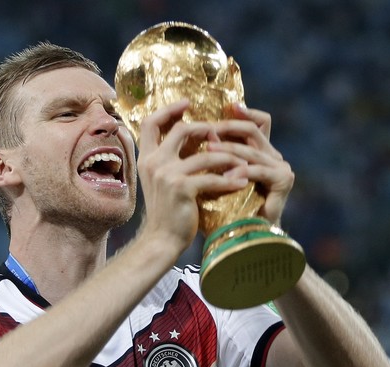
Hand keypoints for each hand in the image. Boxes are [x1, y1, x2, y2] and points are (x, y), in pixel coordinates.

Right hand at [137, 100, 249, 254]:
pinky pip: (212, 177)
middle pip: (181, 129)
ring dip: (227, 157)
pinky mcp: (182, 188)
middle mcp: (154, 163)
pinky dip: (230, 180)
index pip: (151, 122)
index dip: (169, 109)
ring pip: (205, 154)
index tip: (187, 103)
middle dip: (205, 128)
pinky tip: (241, 183)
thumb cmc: (166, 211)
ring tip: (242, 162)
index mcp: (146, 158)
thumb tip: (191, 137)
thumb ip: (169, 159)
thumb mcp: (161, 180)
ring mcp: (167, 175)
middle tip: (221, 134)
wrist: (162, 239)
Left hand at [207, 105, 293, 224]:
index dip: (243, 112)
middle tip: (208, 130)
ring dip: (229, 150)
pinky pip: (259, 171)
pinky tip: (227, 176)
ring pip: (252, 150)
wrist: (246, 236)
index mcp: (260, 152)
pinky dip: (242, 172)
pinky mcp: (284, 180)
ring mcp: (280, 167)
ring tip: (208, 150)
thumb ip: (210, 158)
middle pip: (252, 131)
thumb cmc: (226, 209)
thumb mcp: (216, 177)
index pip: (257, 123)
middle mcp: (273, 156)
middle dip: (228, 128)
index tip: (223, 107)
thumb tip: (186, 137)